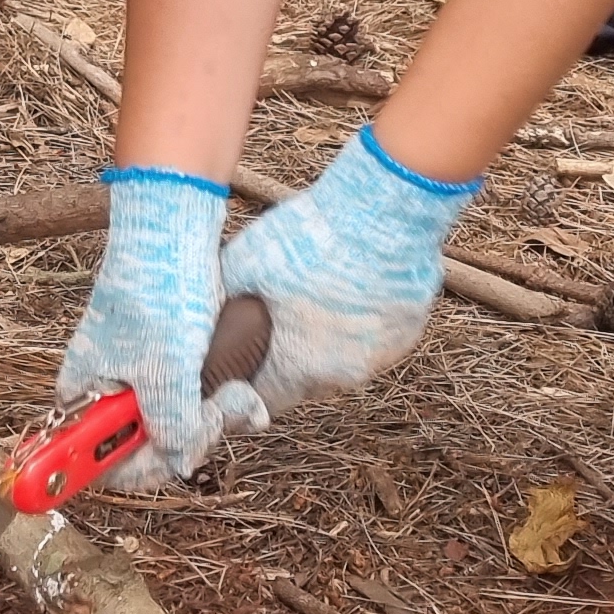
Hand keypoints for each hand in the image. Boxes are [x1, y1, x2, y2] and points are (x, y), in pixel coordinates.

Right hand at [54, 167, 242, 486]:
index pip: (96, 458)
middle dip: (187, 441)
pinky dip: (216, 401)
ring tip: (237, 400)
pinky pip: (190, 398)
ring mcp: (140, 371)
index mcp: (86, 391)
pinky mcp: (170, 358)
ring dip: (210, 420)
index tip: (172, 462)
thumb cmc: (159, 293)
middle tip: (218, 418)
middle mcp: (108, 387)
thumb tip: (179, 463)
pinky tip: (239, 394)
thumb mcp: (165, 370)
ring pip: (174, 423)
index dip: (134, 469)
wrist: (175, 229)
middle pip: (144, 445)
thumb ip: (169, 425)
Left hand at [218, 125, 482, 417]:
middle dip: (287, 362)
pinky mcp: (408, 331)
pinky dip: (358, 324)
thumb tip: (205, 319)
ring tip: (313, 301)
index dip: (248, 386)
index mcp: (300, 368)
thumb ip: (223, 303)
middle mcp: (345, 374)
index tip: (240, 365)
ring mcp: (383, 355)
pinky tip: (348, 290)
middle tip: (275, 325)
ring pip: (343, 362)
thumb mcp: (244, 264)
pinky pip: (374, 339)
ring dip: (325, 344)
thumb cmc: (309, 238)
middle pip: (305, 383)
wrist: (382, 211)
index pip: (265, 401)